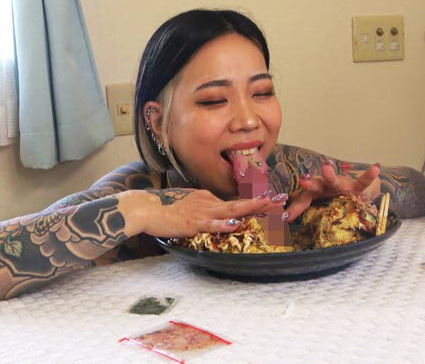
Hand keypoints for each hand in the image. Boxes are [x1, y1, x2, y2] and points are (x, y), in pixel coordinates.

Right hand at [138, 189, 282, 237]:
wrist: (145, 208)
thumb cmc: (163, 208)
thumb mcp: (187, 204)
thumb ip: (202, 208)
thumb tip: (216, 215)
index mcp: (206, 199)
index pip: (233, 202)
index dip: (253, 203)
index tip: (270, 202)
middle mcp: (207, 202)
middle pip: (238, 203)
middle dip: (259, 202)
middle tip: (279, 200)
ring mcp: (201, 212)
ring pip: (229, 210)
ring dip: (249, 208)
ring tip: (266, 206)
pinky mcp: (192, 223)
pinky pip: (211, 224)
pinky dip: (223, 224)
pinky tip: (235, 224)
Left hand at [283, 160, 380, 221]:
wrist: (355, 189)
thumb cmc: (332, 196)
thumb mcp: (316, 202)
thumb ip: (300, 206)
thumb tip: (281, 218)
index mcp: (315, 193)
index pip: (302, 200)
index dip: (295, 208)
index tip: (286, 217)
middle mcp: (326, 186)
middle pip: (316, 185)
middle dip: (309, 184)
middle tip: (302, 181)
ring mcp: (341, 185)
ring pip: (334, 180)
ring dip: (329, 174)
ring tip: (325, 166)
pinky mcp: (356, 187)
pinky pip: (362, 182)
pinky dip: (368, 176)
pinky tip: (375, 168)